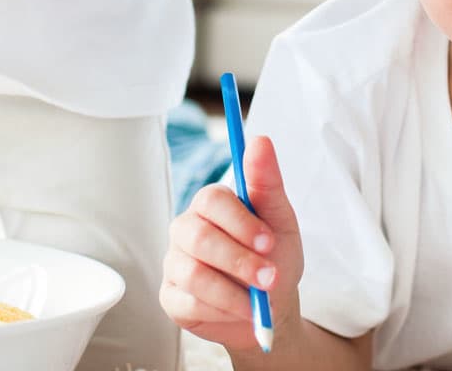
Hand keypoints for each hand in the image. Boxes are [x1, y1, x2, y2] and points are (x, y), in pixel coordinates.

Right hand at [160, 136, 303, 350]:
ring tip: (259, 303)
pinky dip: (221, 312)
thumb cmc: (274, 257)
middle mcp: (186, 229)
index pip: (211, 200)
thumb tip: (260, 140)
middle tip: (270, 279)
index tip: (269, 242)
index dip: (240, 222)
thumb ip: (267, 181)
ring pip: (193, 273)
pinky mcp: (171, 297)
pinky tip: (240, 312)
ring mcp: (175, 263)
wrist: (271, 307)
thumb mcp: (280, 219)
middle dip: (239, 261)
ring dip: (232, 292)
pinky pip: (188, 303)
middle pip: (198, 237)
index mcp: (211, 205)